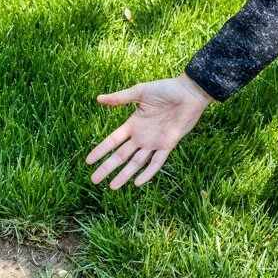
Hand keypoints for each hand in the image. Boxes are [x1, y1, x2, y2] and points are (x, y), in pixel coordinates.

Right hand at [86, 73, 213, 188]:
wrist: (189, 92)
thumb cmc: (165, 89)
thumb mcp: (139, 92)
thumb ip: (120, 98)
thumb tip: (98, 98)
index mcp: (133, 124)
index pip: (112, 141)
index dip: (100, 151)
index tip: (88, 161)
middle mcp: (142, 136)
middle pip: (121, 155)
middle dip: (107, 168)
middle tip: (94, 180)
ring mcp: (154, 142)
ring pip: (136, 163)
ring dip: (124, 175)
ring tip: (112, 187)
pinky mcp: (168, 144)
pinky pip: (157, 162)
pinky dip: (148, 172)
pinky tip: (137, 183)